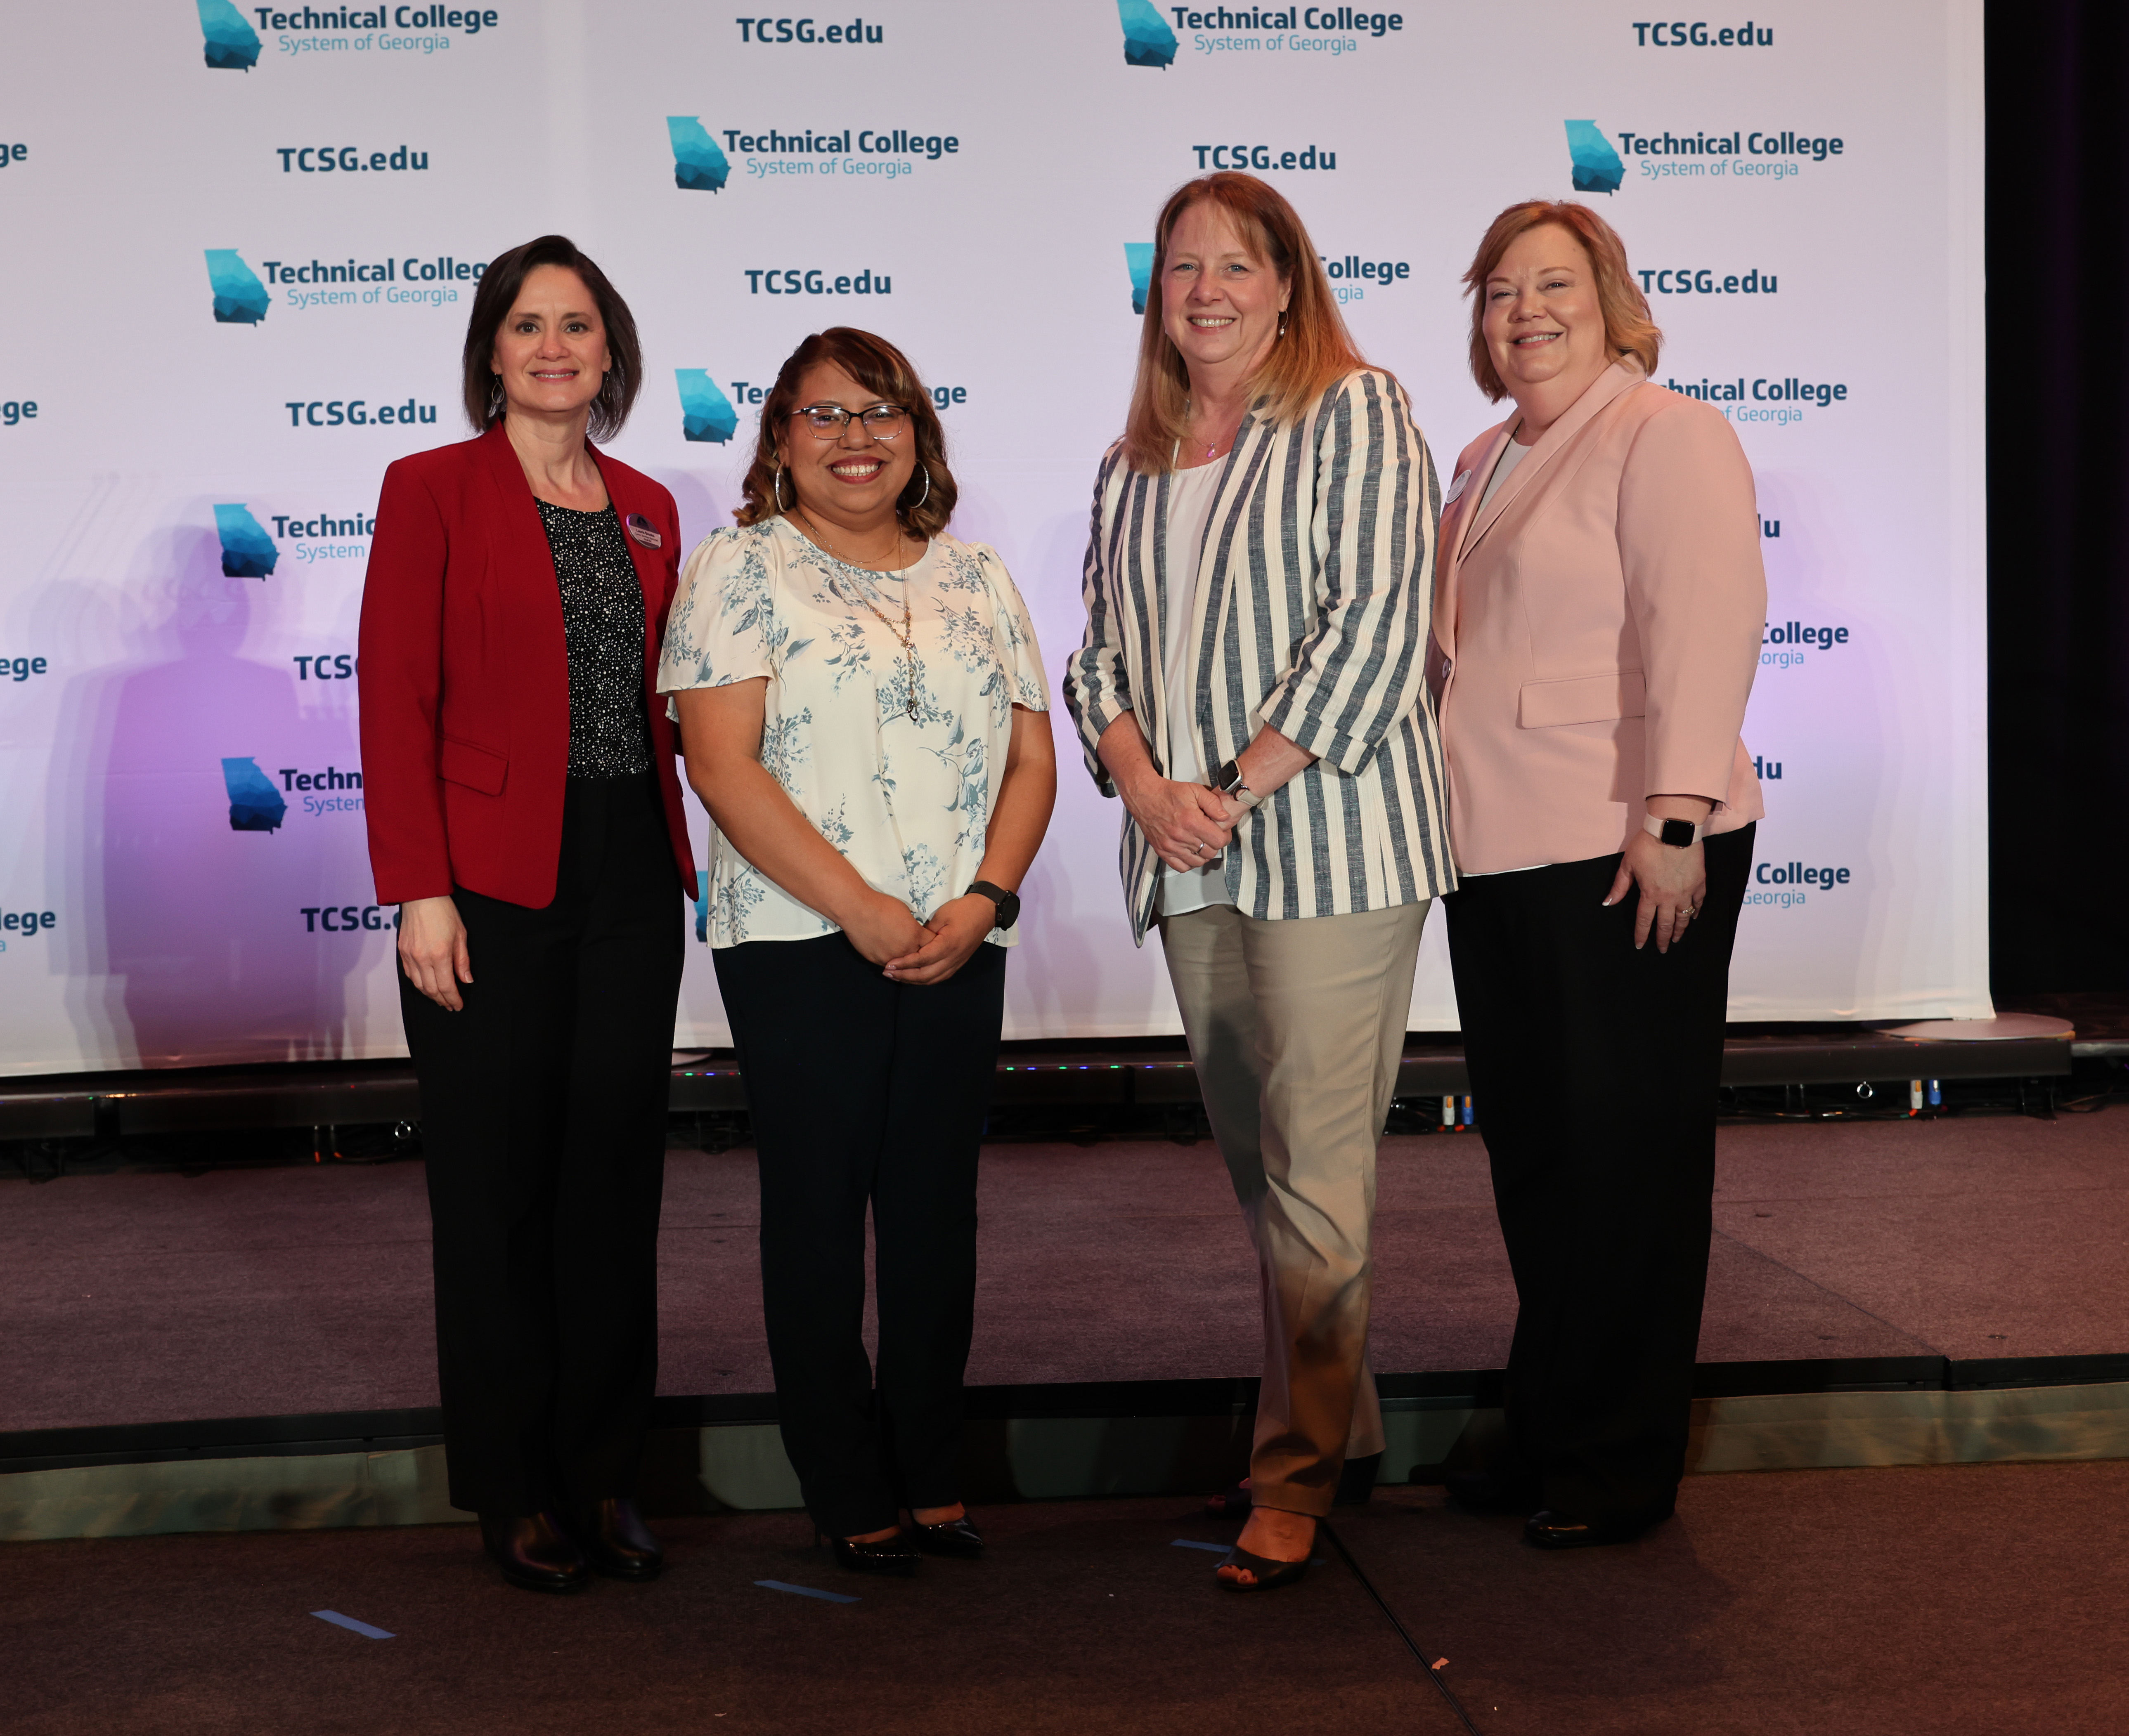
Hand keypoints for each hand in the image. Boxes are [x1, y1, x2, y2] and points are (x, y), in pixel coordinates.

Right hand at [399, 896, 471, 1009]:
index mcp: (440, 955)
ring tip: (440, 999)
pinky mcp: (402, 951)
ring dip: (430, 995)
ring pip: (419, 985)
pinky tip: (426, 986)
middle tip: (450, 1005)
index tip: (458, 1005)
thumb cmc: (444, 912)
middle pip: (431, 989)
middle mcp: (422, 958)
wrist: (421, 896)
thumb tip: (466, 980)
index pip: (446, 986)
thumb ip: (462, 960)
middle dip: (442, 1000)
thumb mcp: (461, 935)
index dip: (453, 999)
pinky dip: (418, 984)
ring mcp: (410, 955)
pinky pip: (409, 974)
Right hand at [840, 889, 928, 968]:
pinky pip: (889, 965)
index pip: (932, 945)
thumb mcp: (905, 912)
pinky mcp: (877, 960)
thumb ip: (913, 927)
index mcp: (915, 936)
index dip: (933, 943)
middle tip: (923, 953)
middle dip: (922, 955)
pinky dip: (892, 962)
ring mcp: (890, 958)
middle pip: (921, 959)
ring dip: (907, 963)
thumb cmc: (881, 906)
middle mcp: (905, 950)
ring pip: (904, 966)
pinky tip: (892, 956)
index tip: (934, 942)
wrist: (857, 910)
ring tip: (909, 960)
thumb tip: (915, 933)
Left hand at [884, 894, 996, 985]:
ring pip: (933, 979)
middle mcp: (953, 958)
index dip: (904, 964)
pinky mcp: (959, 963)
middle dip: (905, 976)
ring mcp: (957, 963)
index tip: (889, 964)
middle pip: (926, 975)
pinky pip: (940, 977)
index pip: (922, 959)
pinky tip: (914, 977)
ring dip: (914, 981)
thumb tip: (912, 943)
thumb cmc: (963, 909)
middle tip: (887, 973)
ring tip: (897, 977)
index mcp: (948, 945)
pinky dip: (925, 980)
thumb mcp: (941, 915)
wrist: (985, 911)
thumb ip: (926, 932)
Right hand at [1119, 770, 1233, 873]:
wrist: (1144, 797)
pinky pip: (1181, 867)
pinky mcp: (1162, 851)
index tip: (1222, 831)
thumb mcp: (1195, 790)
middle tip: (1211, 835)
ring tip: (1201, 842)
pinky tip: (1190, 851)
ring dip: (1203, 854)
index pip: (1219, 841)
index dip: (1225, 836)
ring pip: (1198, 862)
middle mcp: (1181, 837)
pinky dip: (1189, 862)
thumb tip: (1225, 817)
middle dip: (1215, 844)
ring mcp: (1170, 846)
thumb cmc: (1169, 793)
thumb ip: (1213, 803)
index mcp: (1191, 821)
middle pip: (1210, 853)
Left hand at [1605, 831, 1706, 952]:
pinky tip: (1694, 917)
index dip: (1642, 935)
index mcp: (1650, 894)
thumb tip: (1608, 903)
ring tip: (1677, 938)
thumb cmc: (1647, 845)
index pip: (1644, 921)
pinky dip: (1696, 912)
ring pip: (1684, 917)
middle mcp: (1669, 898)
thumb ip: (1619, 886)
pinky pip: (1699, 902)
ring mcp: (1686, 891)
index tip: (1641, 946)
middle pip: (1665, 924)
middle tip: (1663, 949)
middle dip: (1662, 939)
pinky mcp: (1700, 883)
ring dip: (1680, 930)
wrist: (1674, 829)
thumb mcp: (1628, 864)